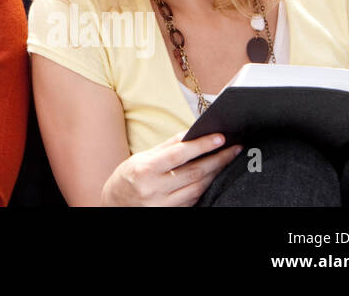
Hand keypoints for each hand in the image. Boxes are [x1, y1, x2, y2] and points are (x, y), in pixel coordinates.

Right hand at [100, 131, 241, 206]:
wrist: (115, 204)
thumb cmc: (128, 177)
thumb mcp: (141, 158)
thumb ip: (167, 147)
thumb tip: (191, 134)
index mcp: (144, 169)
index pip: (179, 154)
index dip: (201, 145)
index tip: (220, 138)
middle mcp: (154, 189)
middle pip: (194, 173)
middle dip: (217, 160)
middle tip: (234, 149)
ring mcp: (163, 205)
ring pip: (198, 189)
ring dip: (215, 174)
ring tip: (227, 161)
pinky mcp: (171, 214)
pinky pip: (193, 200)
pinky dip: (205, 188)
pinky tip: (213, 178)